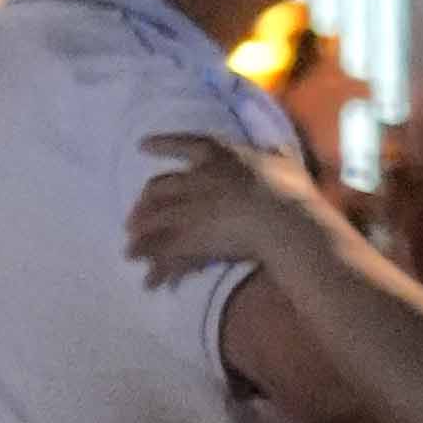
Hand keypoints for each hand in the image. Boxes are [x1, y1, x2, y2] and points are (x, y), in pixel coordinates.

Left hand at [128, 127, 322, 289]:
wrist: (286, 221)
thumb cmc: (292, 191)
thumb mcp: (286, 165)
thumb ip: (276, 155)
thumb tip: (276, 147)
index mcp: (220, 156)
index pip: (185, 144)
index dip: (162, 144)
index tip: (140, 145)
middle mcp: (197, 178)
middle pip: (159, 187)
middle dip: (143, 204)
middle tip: (131, 219)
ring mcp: (190, 207)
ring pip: (155, 220)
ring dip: (141, 237)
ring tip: (129, 252)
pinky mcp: (191, 236)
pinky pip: (166, 251)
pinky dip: (155, 265)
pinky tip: (148, 279)